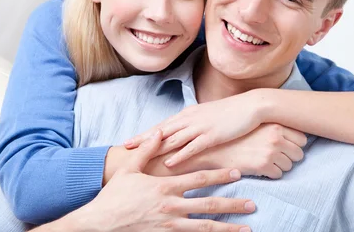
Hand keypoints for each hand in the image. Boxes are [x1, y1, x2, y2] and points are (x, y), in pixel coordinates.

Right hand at [45, 130, 255, 231]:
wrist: (101, 223)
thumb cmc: (114, 196)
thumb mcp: (130, 169)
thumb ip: (147, 150)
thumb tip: (159, 131)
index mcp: (165, 187)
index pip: (199, 179)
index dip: (219, 176)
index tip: (237, 173)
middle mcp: (171, 207)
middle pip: (208, 205)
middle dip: (232, 204)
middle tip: (252, 204)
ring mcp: (170, 224)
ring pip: (205, 227)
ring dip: (227, 228)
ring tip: (246, 229)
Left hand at [125, 92, 261, 166]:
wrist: (251, 106)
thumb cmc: (231, 112)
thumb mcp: (208, 116)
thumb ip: (195, 123)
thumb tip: (185, 131)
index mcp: (188, 114)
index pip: (162, 125)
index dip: (145, 134)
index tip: (130, 141)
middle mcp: (190, 119)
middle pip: (161, 131)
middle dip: (142, 139)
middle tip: (125, 147)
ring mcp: (200, 127)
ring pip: (172, 138)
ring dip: (155, 147)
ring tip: (139, 156)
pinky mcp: (212, 135)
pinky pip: (192, 146)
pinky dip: (179, 154)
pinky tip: (168, 162)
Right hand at [200, 124, 306, 178]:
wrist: (217, 147)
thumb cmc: (238, 136)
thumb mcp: (257, 125)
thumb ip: (276, 126)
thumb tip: (298, 135)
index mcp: (276, 124)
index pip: (302, 138)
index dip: (294, 144)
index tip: (286, 146)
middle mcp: (275, 137)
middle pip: (298, 154)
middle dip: (289, 157)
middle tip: (275, 156)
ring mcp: (270, 151)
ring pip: (289, 166)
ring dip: (279, 166)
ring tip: (265, 160)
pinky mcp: (264, 165)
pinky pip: (278, 175)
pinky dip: (270, 174)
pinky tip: (259, 167)